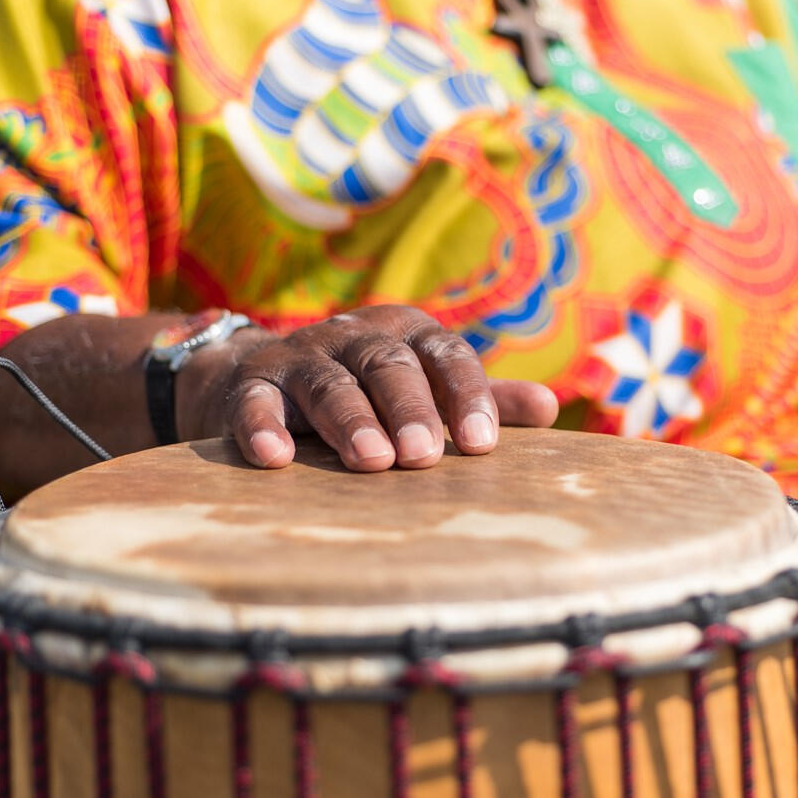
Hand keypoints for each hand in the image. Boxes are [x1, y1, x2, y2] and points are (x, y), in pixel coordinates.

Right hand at [199, 305, 558, 470]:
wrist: (258, 378)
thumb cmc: (365, 392)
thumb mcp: (422, 386)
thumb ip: (479, 398)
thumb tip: (549, 409)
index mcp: (406, 335)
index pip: (445, 355)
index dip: (466, 395)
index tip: (482, 445)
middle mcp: (354, 337)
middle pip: (388, 366)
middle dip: (409, 409)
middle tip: (423, 457)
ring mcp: (300, 357)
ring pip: (329, 383)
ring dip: (350, 421)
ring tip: (371, 461)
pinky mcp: (249, 385)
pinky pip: (255, 403)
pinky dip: (262, 427)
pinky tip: (275, 459)